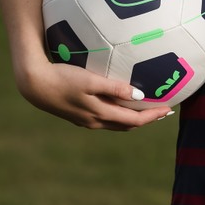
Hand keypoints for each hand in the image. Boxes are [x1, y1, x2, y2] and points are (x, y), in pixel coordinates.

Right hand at [18, 61, 174, 131]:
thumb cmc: (64, 79)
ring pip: (116, 123)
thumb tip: (139, 95)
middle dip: (147, 119)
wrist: (35, 86)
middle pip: (127, 125)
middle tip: (163, 111)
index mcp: (100, 115)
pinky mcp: (79, 113)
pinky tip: (120, 103)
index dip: (152, 117)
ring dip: (133, 118)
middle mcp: (95, 122)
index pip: (133, 121)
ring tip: (146, 109)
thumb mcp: (91, 81)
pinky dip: (119, 114)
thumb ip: (114, 88)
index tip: (169, 110)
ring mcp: (86, 120)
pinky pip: (106, 118)